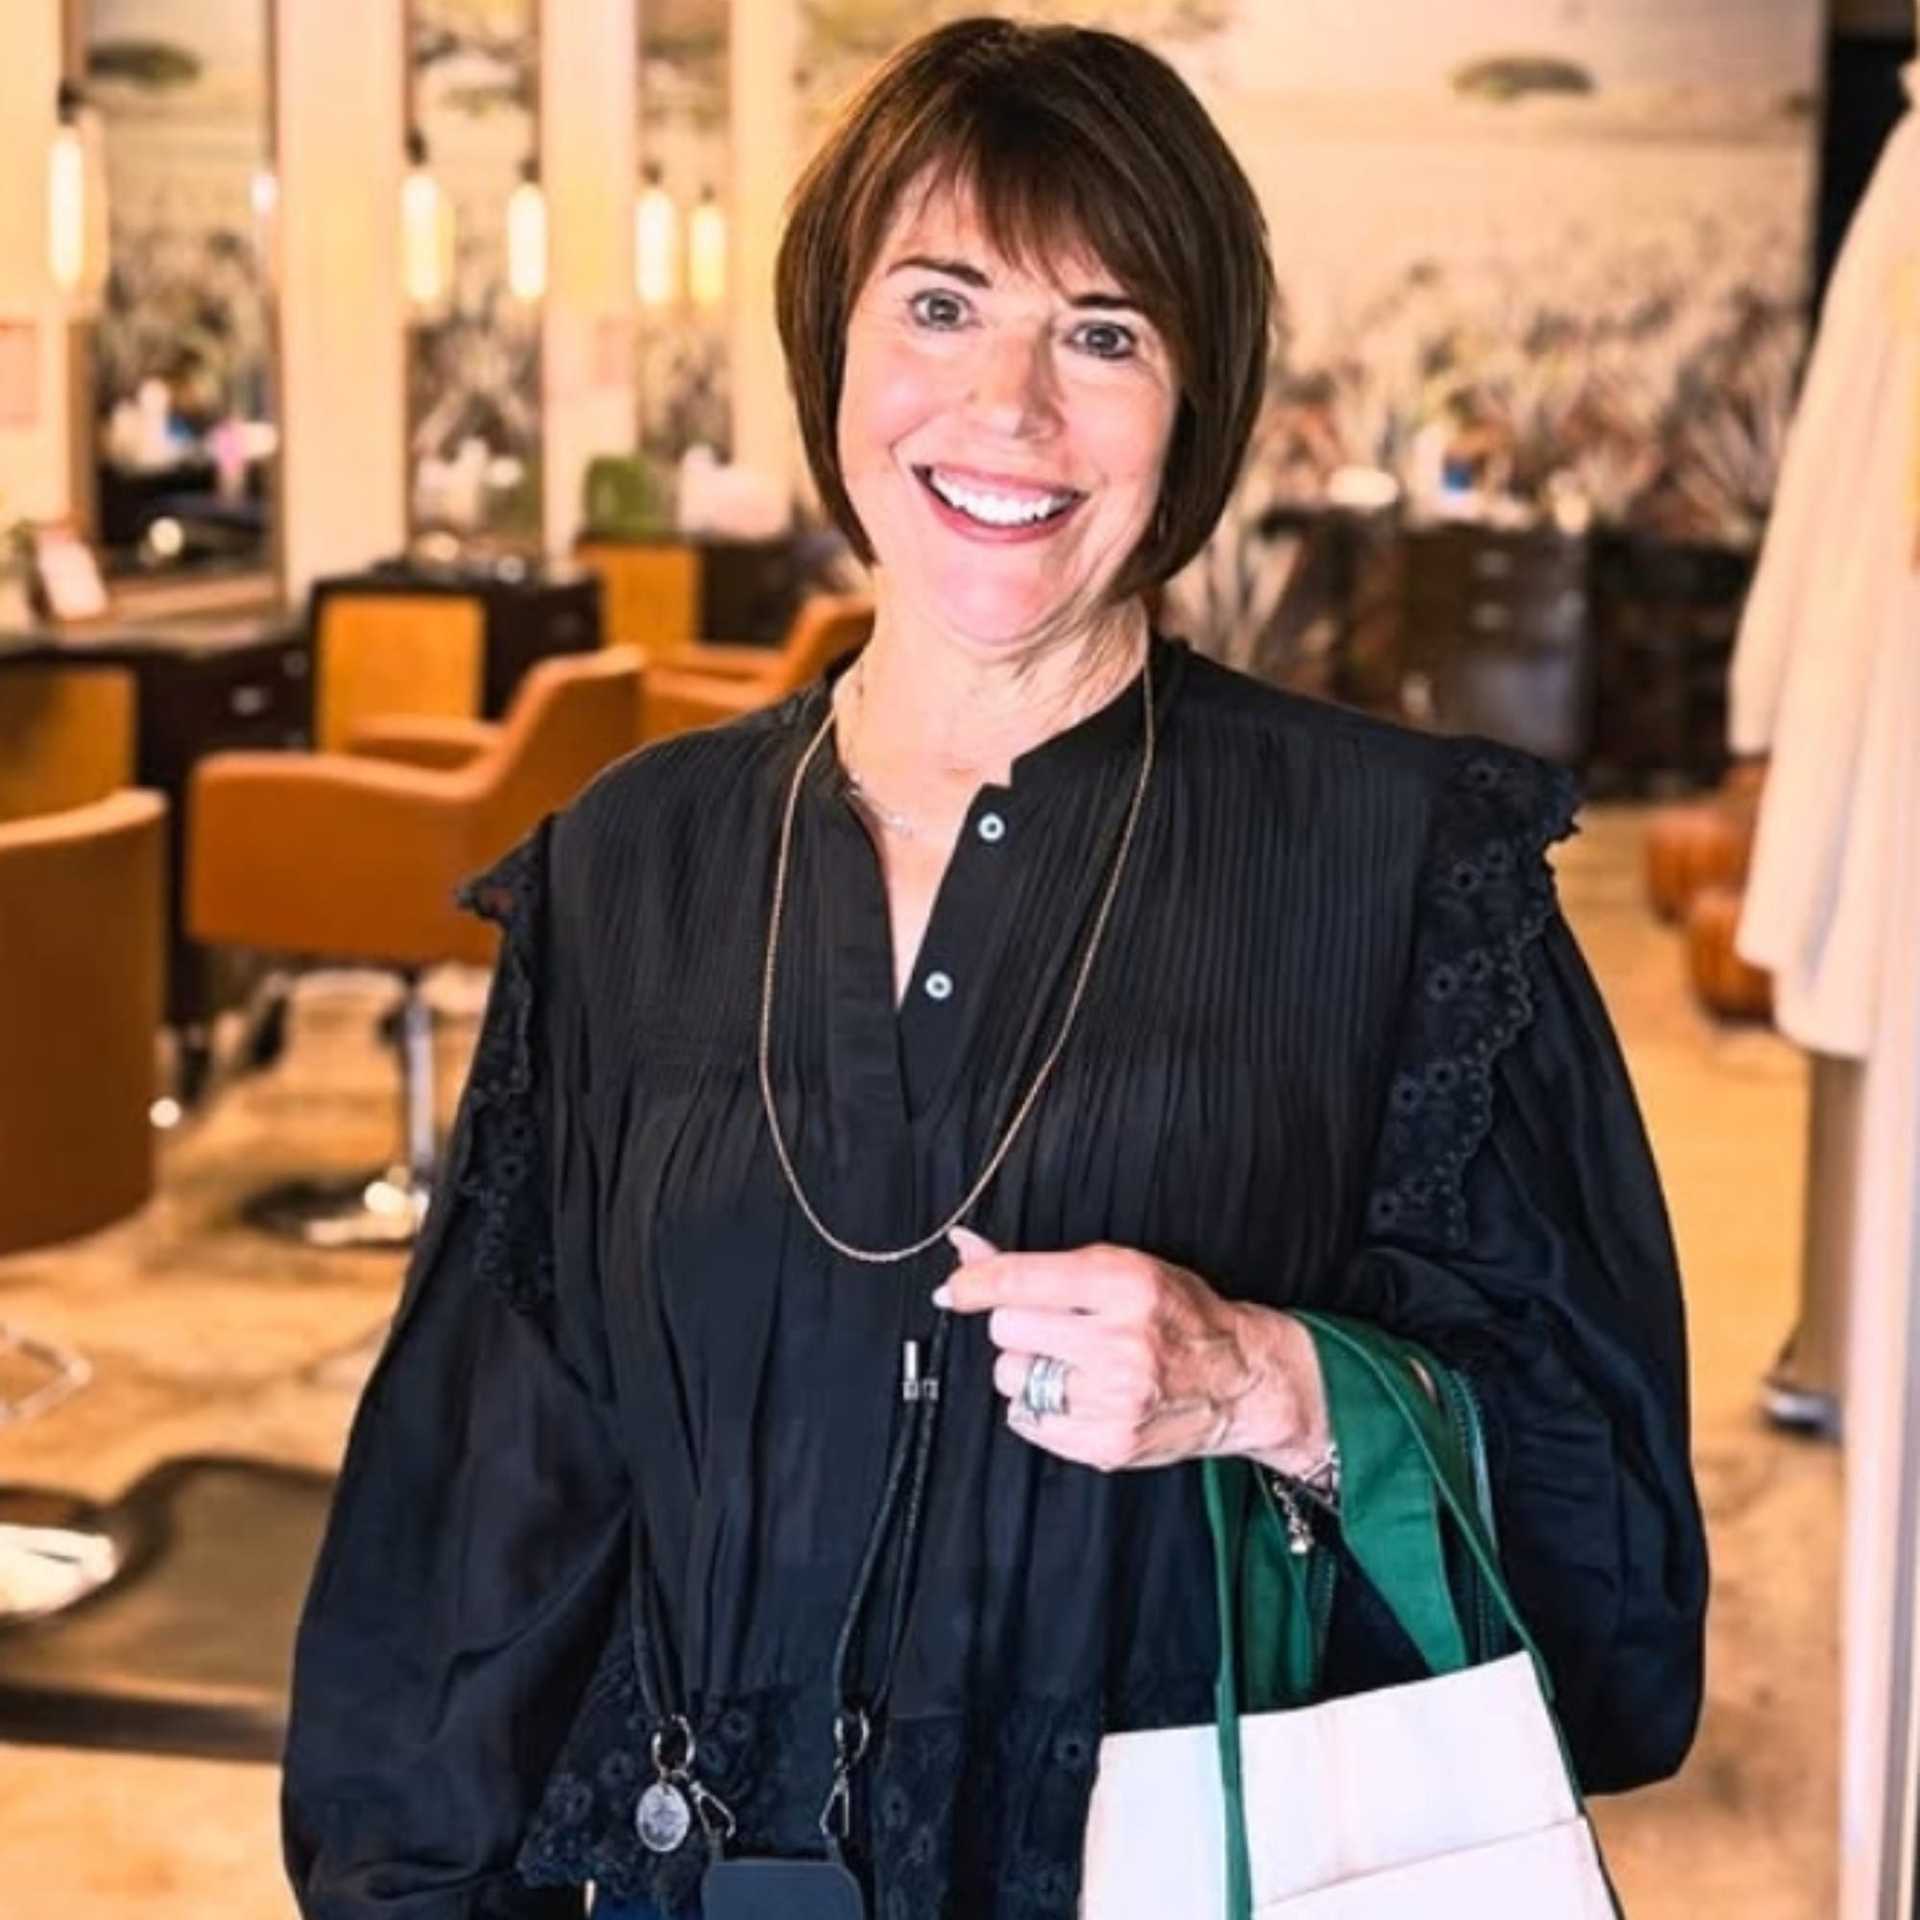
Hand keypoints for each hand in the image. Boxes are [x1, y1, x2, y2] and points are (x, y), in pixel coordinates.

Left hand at [934, 1228, 1329, 1474]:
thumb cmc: (1179, 1314)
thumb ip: (1039, 1264)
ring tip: (1072, 1362)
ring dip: (1029, 1367)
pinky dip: (1040, 1406)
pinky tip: (1077, 1394)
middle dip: (1019, 1324)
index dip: (974, 1283)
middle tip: (1054, 1326)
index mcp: (1125, 1285)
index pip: (1020, 1280)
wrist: (1240, 1379)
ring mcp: (1114, 1399)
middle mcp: (1120, 1342)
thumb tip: (967, 1248)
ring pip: (1012, 1376)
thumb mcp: (1121, 1267)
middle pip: (1007, 1330)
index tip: (955, 1288)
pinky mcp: (1107, 1444)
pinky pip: (1025, 1419)